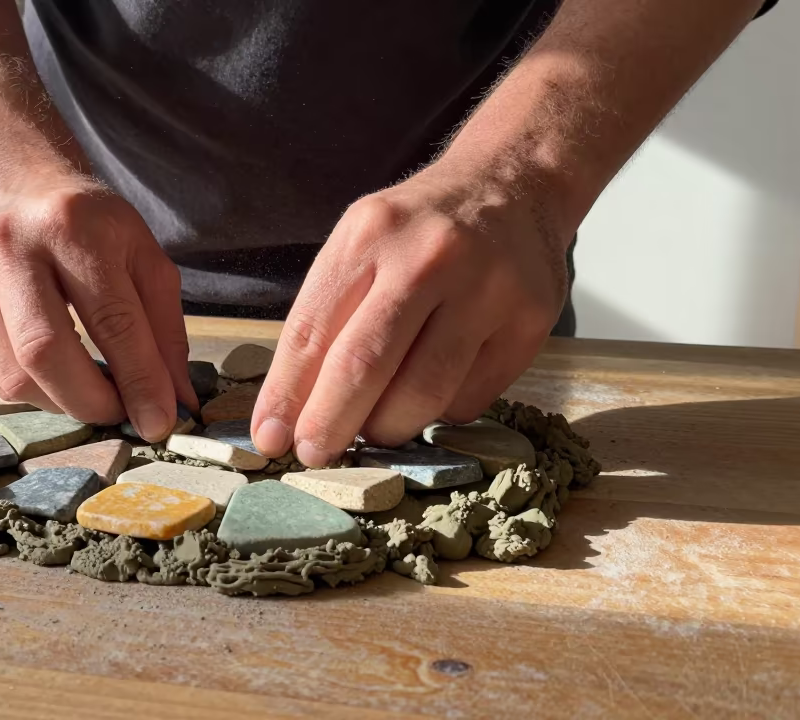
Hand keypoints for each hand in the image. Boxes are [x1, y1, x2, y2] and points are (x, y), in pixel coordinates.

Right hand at [0, 175, 195, 440]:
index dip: (139, 380)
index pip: (110, 320)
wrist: (25, 199)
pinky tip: (56, 374)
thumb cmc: (95, 235)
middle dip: (91, 401)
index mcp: (71, 226)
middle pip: (44, 352)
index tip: (159, 422)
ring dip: (63, 402)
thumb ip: (165, 333)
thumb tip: (175, 404)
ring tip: (91, 390)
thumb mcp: (146, 262)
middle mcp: (8, 247)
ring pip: (14, 376)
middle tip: (120, 416)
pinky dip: (35, 393)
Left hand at [250, 161, 570, 465]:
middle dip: (329, 422)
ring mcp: (486, 289)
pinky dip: (439, 411)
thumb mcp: (361, 246)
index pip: (313, 329)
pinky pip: (470, 396)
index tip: (270, 438)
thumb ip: (327, 318)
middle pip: (365, 364)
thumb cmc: (418, 231)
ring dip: (387, 427)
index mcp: (370, 235)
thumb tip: (289, 410)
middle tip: (313, 454)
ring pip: (423, 393)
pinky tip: (432, 391)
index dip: (286, 393)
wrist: (512, 185)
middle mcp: (428, 257)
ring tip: (375, 428)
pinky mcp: (530, 322)